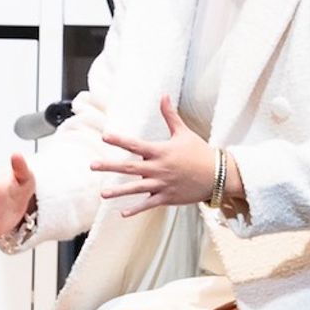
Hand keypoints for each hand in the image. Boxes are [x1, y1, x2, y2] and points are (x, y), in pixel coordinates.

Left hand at [94, 96, 221, 213]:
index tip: (104, 136)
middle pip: (129, 167)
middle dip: (109, 166)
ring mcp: (162, 185)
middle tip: (92, 165)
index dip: (120, 140)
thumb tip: (163, 95)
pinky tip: (122, 213)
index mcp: (160, 151)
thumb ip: (170, 115)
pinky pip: (148, 204)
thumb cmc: (199, 152)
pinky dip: (136, 209)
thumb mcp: (183, 132)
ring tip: (102, 193)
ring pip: (136, 189)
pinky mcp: (167, 198)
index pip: (136, 145)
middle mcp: (158, 168)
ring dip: (118, 191)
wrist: (217, 175)